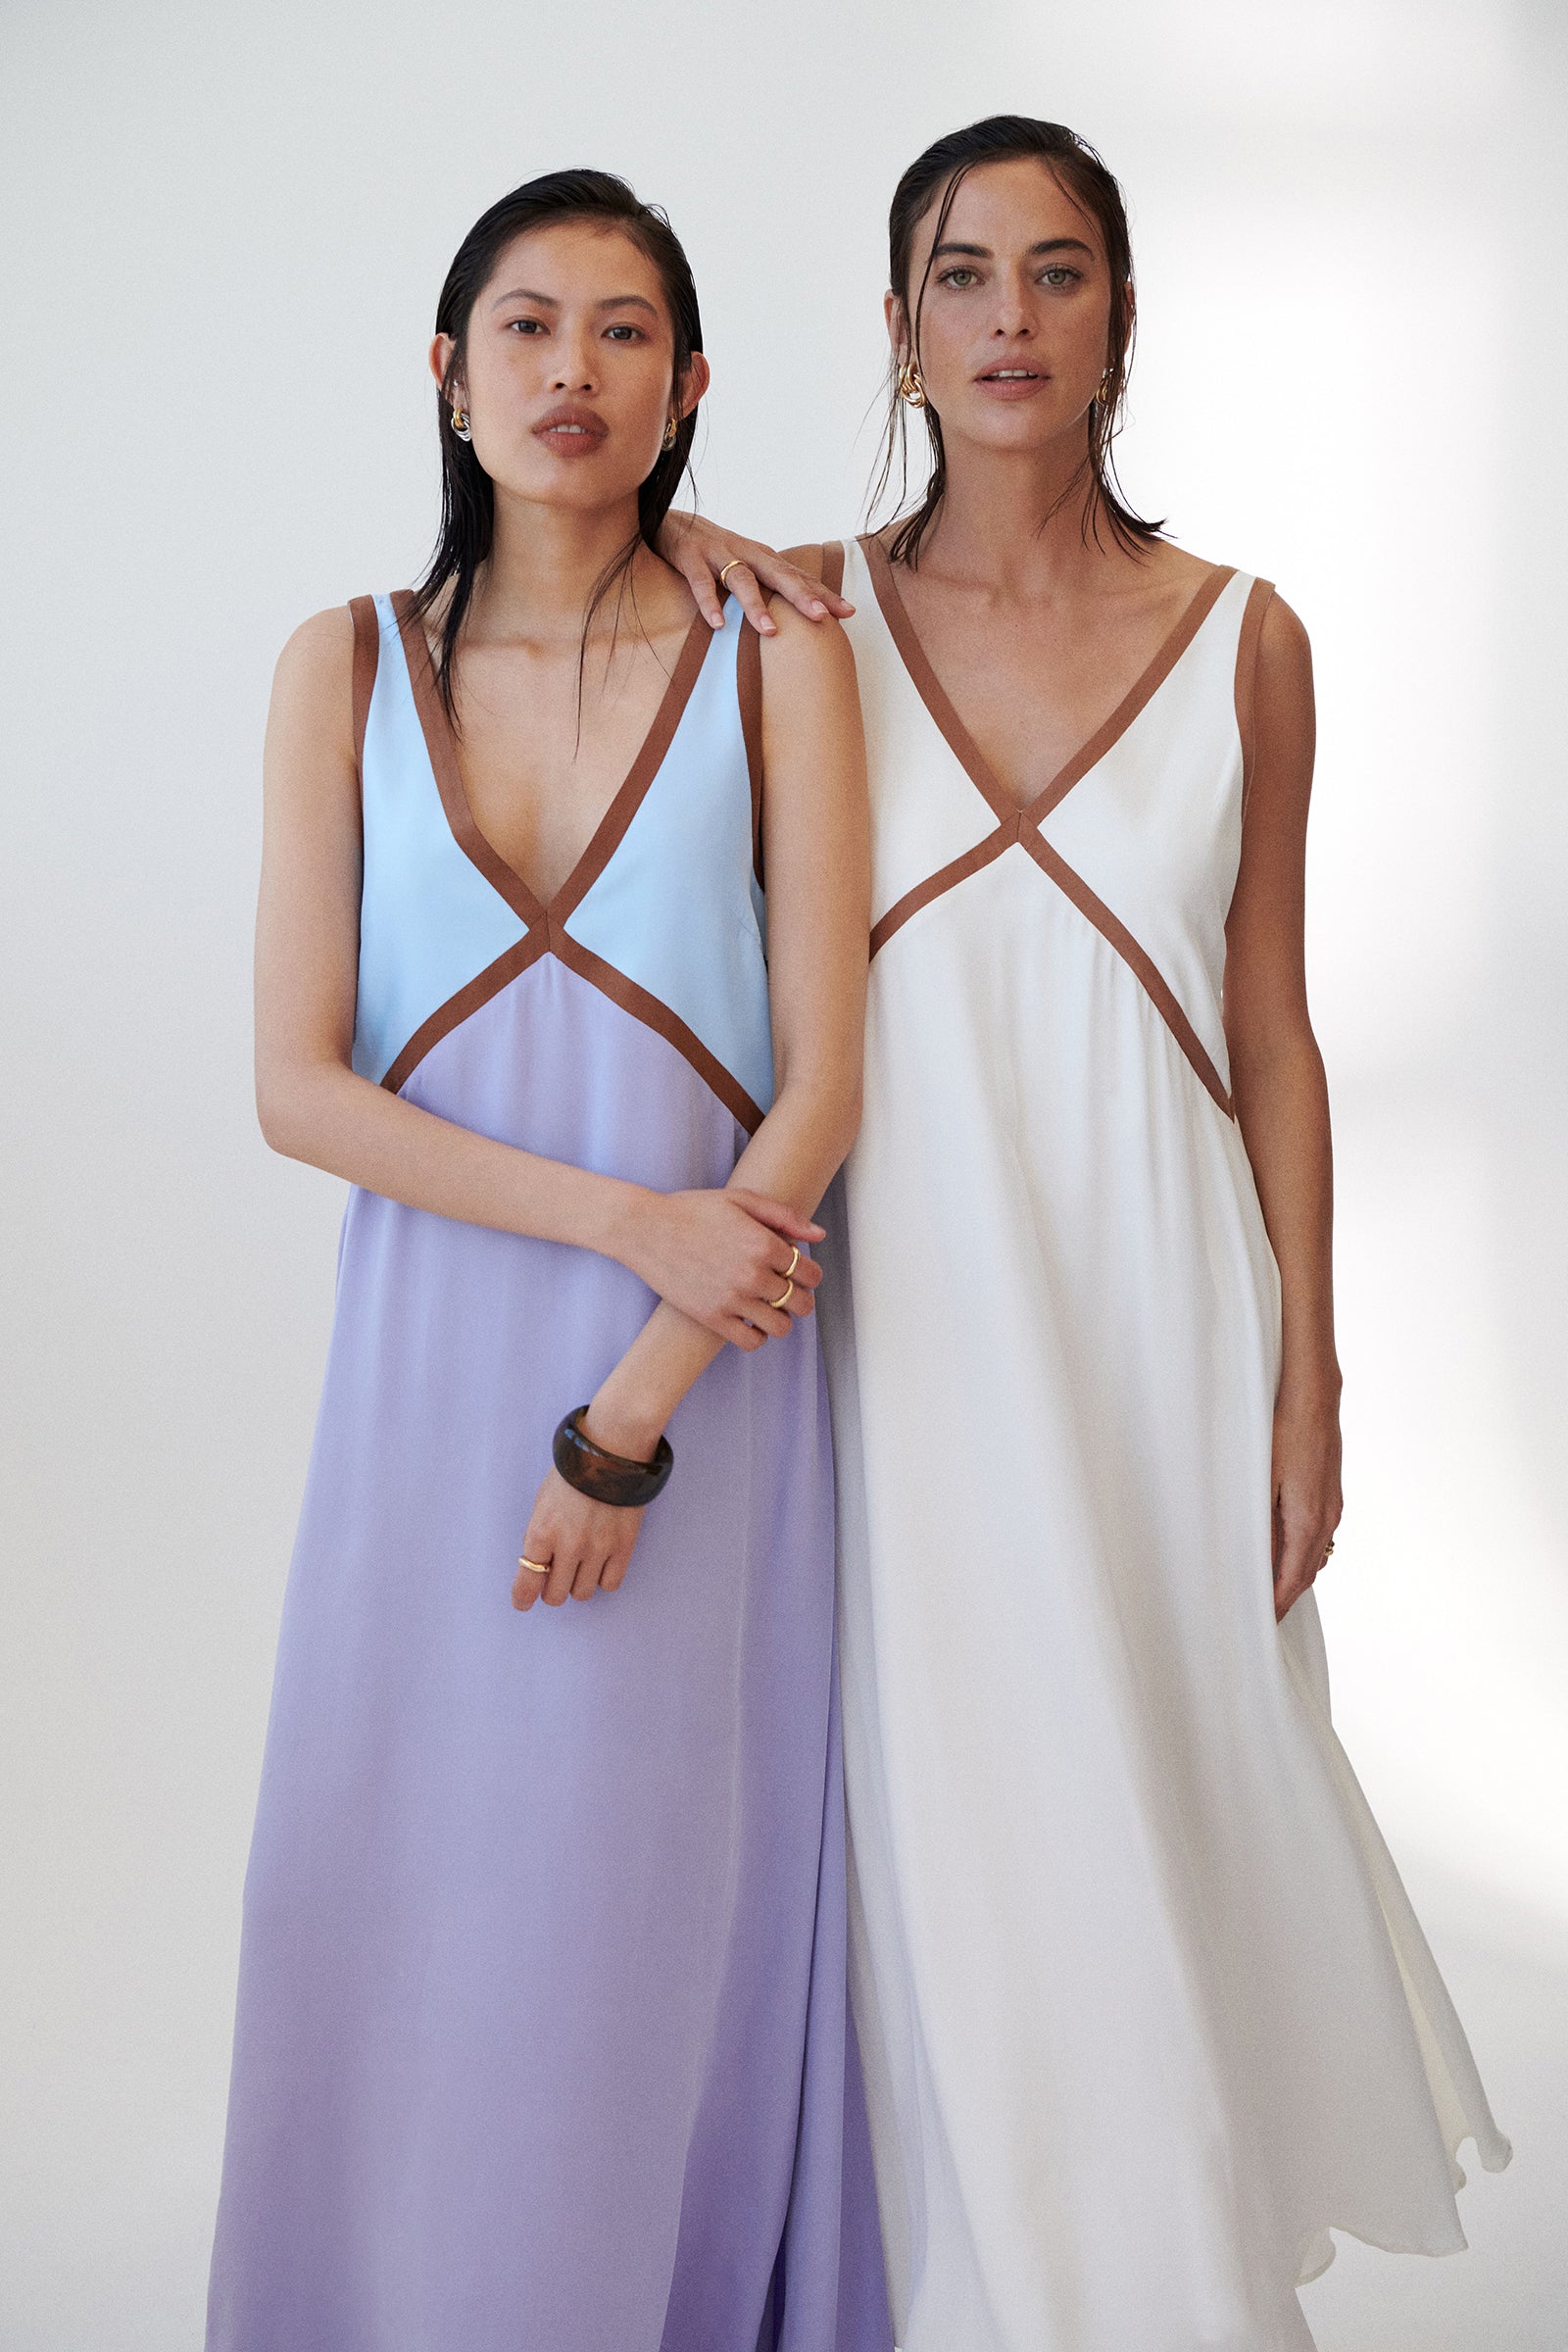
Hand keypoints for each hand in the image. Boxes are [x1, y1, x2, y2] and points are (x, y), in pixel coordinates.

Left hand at [513, 1466, 644, 1609]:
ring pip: (583, 1593)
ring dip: (578, 1584)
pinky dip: (603, 1578)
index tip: (522, 1603)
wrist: (611, 1453)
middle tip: (556, 1576)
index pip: (527, 1583)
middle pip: (556, 1596)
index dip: (522, 1599)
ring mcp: (598, 1549)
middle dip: (552, 1589)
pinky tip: (601, 1563)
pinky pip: (610, 1584)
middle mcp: (569, 1546)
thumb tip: (539, 1565)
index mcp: (542, 1532)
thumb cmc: (572, 1474)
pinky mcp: (624, 1547)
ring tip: (581, 1565)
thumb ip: (538, 1536)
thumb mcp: (542, 1503)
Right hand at [619, 1185, 823, 1348]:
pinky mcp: (711, 1317)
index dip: (810, 1274)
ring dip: (782, 1319)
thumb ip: (784, 1216)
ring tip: (769, 1307)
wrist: (645, 1229)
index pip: (809, 1273)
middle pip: (801, 1302)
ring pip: (781, 1326)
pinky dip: (758, 1336)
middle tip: (788, 1291)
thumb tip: (818, 1235)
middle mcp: (752, 1274)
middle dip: (801, 1298)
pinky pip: (751, 1341)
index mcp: (763, 1243)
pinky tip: (750, 1320)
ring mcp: (732, 1299)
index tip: (800, 1273)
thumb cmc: (692, 1210)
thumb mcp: (741, 1200)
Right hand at [656, 510, 855, 635]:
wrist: (669, 521)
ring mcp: (718, 554)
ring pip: (742, 580)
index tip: (849, 612)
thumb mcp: (745, 564)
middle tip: (821, 617)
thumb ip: (767, 584)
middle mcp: (746, 553)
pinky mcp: (691, 558)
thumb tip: (798, 614)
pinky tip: (718, 625)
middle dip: (802, 595)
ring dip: (756, 606)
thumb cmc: (713, 550)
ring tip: (771, 631)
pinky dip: (710, 603)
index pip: (799, 576)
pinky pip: (702, 583)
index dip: (823, 593)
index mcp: (763, 557)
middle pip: (779, 575)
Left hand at [1271, 1390, 1342, 1620]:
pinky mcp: (1331, 1495)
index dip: (1278, 1602)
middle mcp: (1326, 1519)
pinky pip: (1319, 1537)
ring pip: (1315, 1555)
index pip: (1292, 1577)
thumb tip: (1259, 1562)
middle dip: (1287, 1596)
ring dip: (1296, 1576)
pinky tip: (1289, 1553)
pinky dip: (1304, 1555)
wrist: (1314, 1400)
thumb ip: (1263, 1525)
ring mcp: (1332, 1507)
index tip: (1264, 1621)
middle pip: (1307, 1573)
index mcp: (1307, 1521)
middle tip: (1266, 1615)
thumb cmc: (1283, 1433)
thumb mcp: (1263, 1482)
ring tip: (1273, 1590)